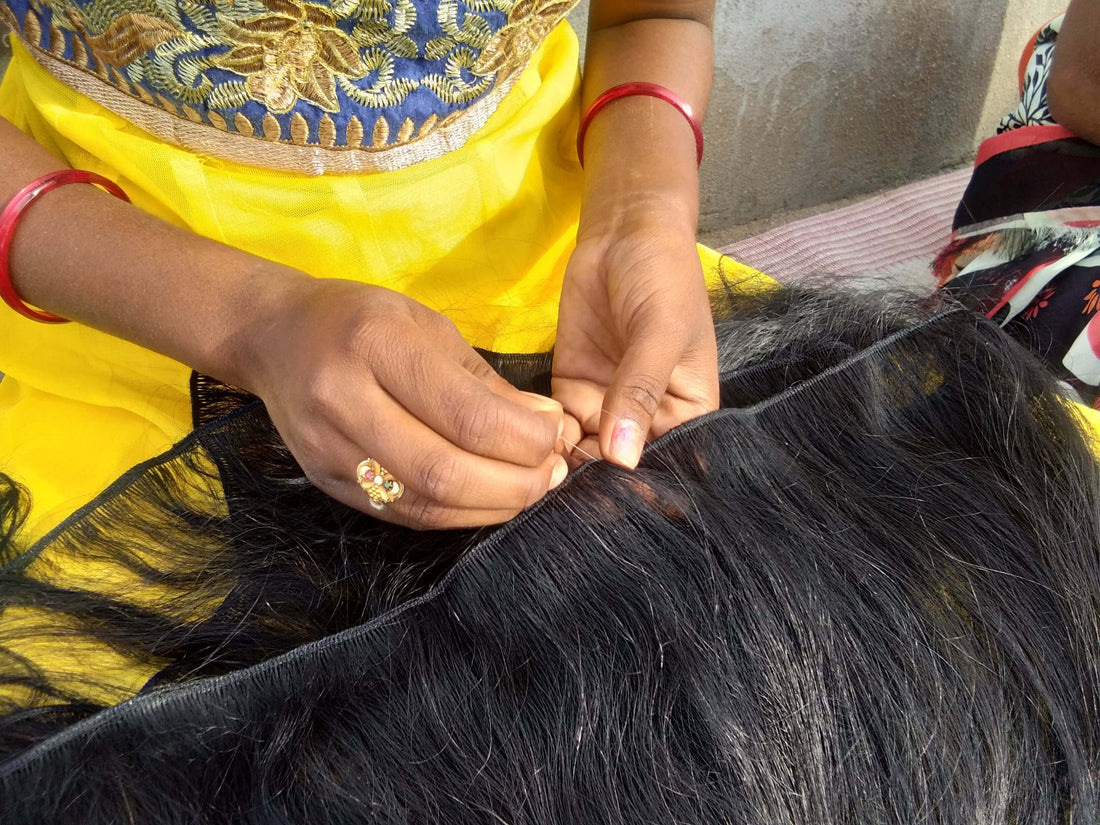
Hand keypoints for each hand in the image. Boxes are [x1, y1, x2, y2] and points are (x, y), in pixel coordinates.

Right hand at [238, 278, 567, 528]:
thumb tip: (548, 427)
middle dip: (514, 483)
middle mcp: (342, 398)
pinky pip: (401, 514)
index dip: (525, 439)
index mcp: (374, 343)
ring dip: (490, 506)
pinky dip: (455, 514)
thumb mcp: (427, 326)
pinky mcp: (323, 483)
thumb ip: (486, 381)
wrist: (272, 335)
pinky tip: (487, 500)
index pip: (465, 414)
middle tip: (552, 475)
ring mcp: (325, 449)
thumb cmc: (361, 320)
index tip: (558, 436)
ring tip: (528, 489)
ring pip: (423, 503)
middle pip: (444, 470)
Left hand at [552, 210, 718, 468]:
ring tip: (544, 469)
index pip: (668, 464)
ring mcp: (608, 406)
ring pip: (586, 453)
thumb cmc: (663, 277)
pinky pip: (557, 426)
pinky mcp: (572, 389)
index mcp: (689, 413)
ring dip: (565, 463)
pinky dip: (544, 436)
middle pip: (623, 466)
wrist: (623, 232)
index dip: (641, 486)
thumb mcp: (660, 331)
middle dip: (596, 480)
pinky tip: (531, 439)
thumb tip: (622, 458)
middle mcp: (649, 419)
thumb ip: (639, 391)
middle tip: (564, 490)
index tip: (609, 500)